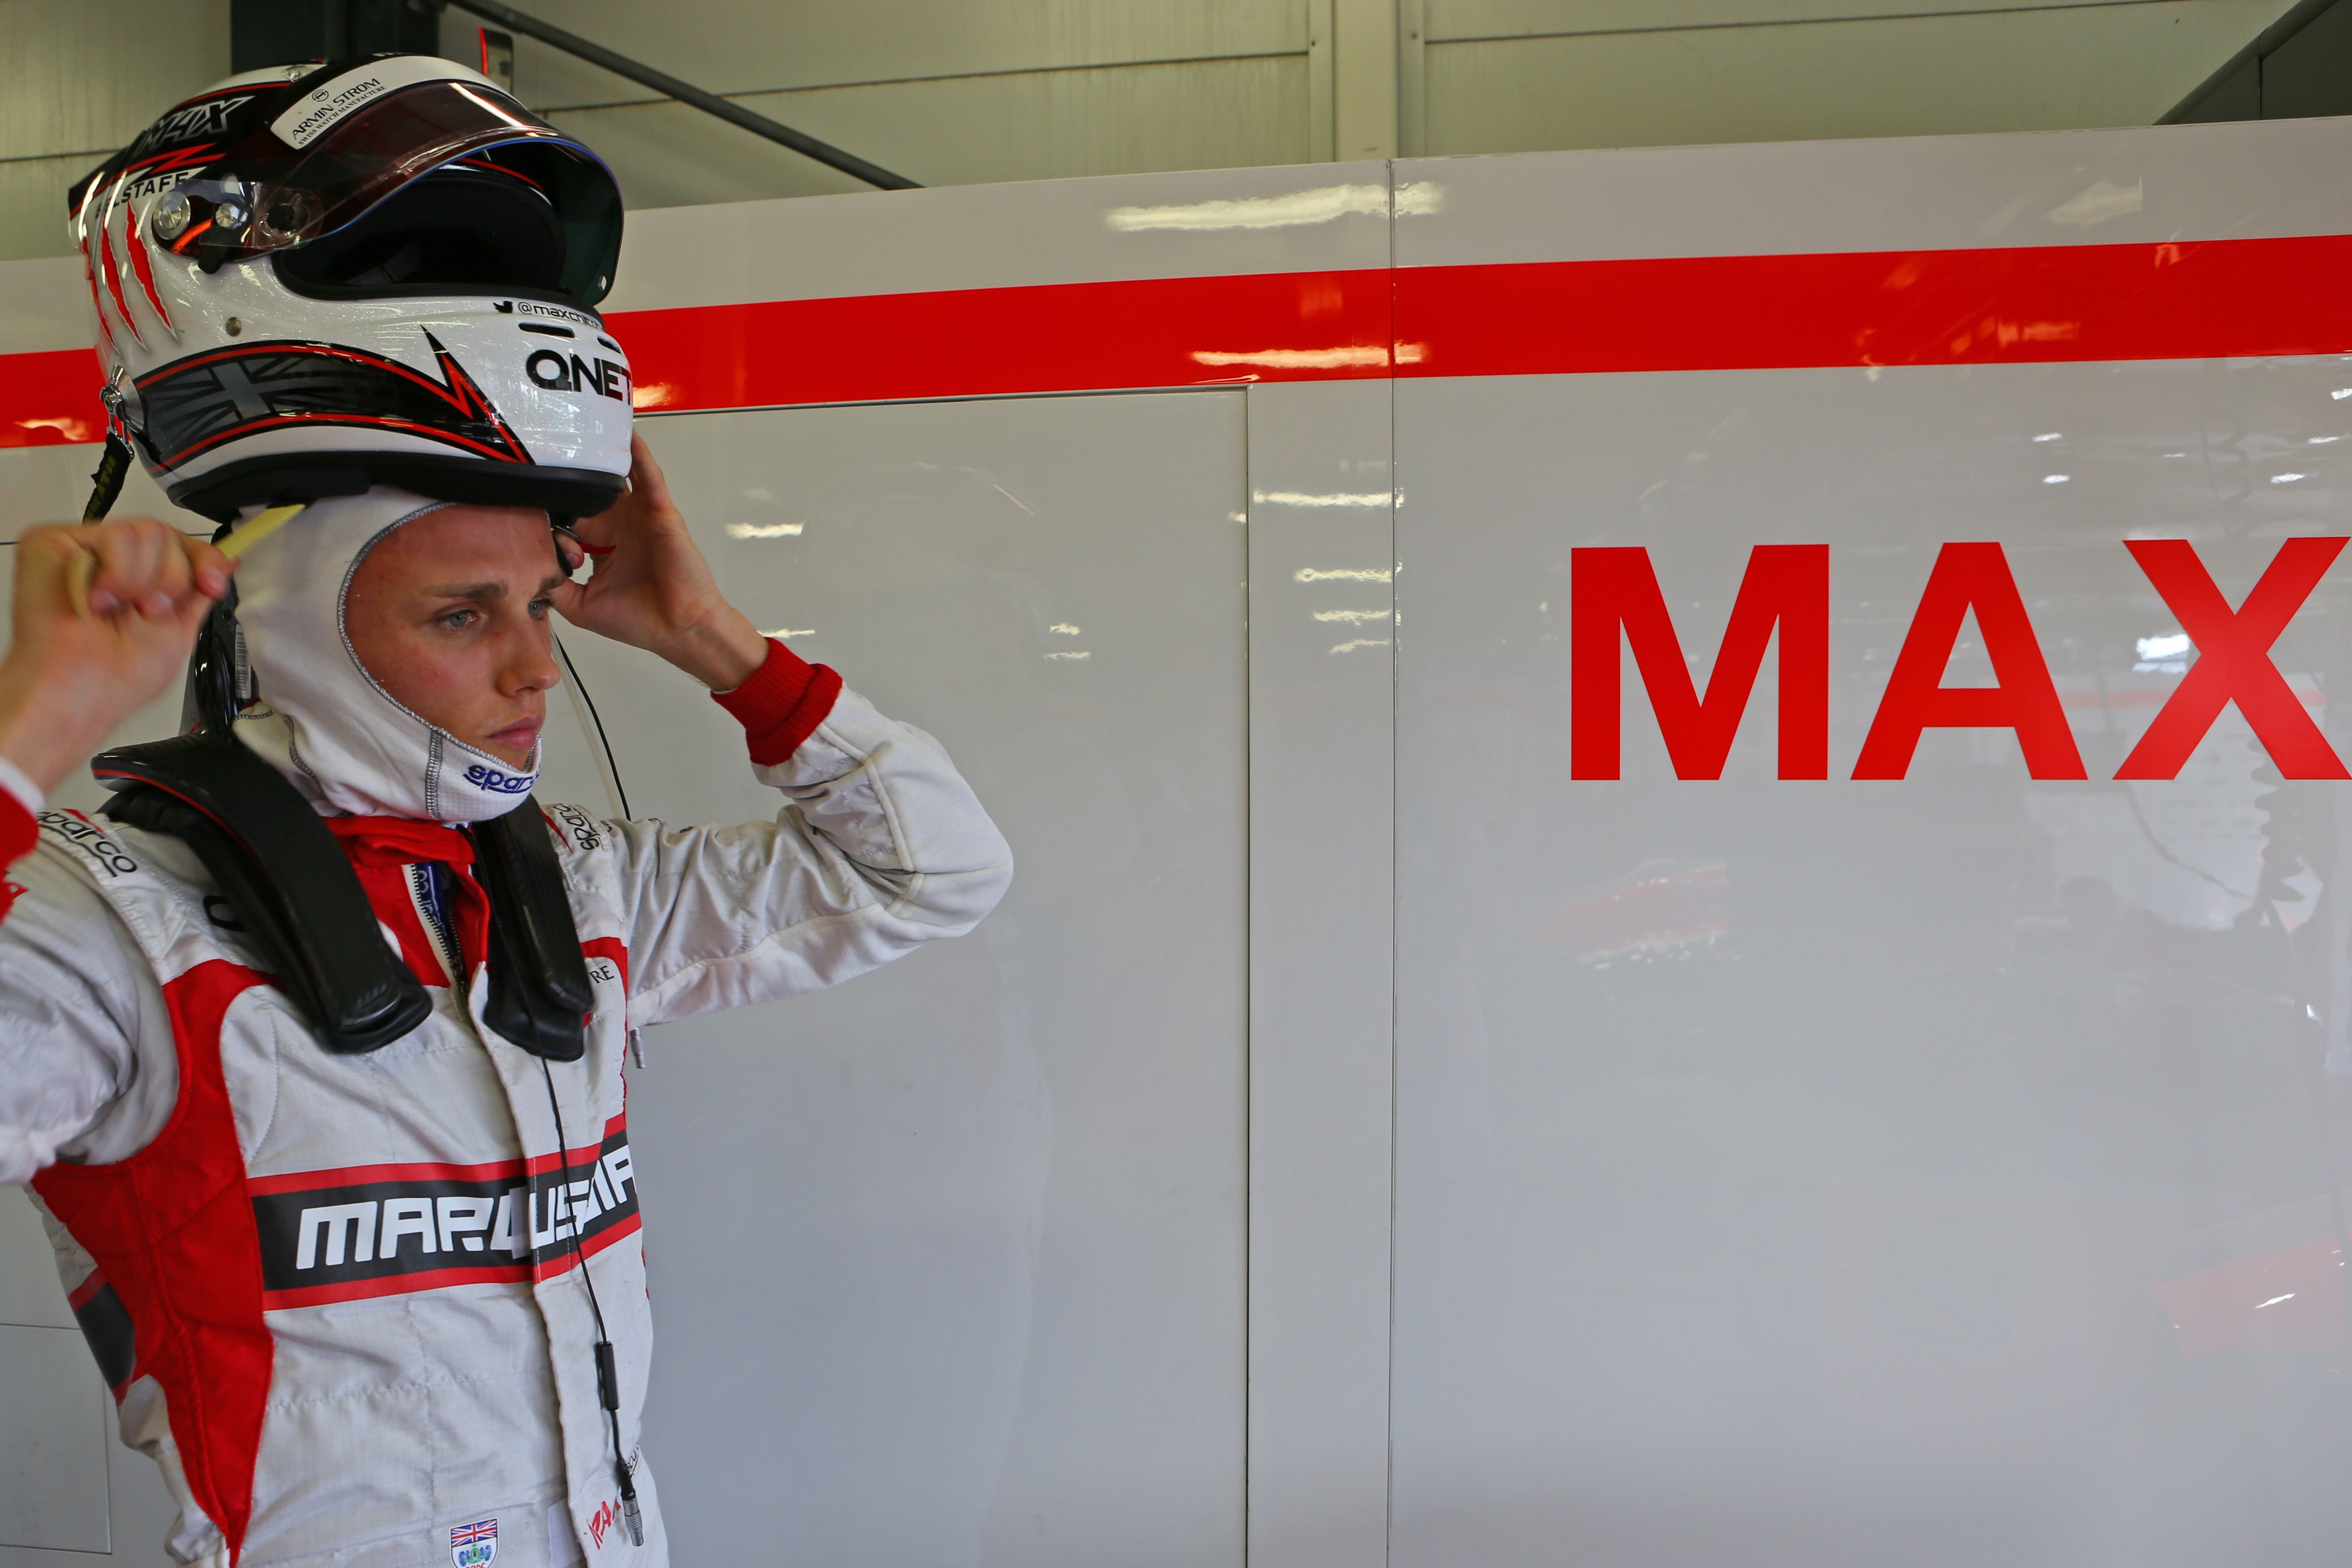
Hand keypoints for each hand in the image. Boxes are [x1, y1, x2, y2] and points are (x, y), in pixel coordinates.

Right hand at [0, 518, 233, 796]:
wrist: (83, 689)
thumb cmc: (120, 677)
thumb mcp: (178, 630)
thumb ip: (197, 592)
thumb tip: (227, 562)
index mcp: (139, 580)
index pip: (181, 545)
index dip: (204, 560)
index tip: (212, 585)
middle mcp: (111, 561)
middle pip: (166, 534)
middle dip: (170, 580)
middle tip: (146, 610)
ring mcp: (84, 550)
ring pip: (146, 532)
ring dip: (143, 582)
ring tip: (117, 610)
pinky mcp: (55, 542)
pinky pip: (115, 535)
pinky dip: (119, 573)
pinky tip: (98, 600)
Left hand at [553, 432, 768, 690]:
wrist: (679, 628)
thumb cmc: (641, 621)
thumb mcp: (580, 607)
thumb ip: (553, 587)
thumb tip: (525, 573)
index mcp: (602, 547)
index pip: (568, 520)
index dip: (550, 521)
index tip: (535, 528)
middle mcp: (620, 527)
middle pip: (587, 495)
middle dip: (567, 485)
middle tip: (543, 466)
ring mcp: (640, 517)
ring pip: (617, 478)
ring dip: (602, 458)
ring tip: (581, 430)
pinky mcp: (660, 512)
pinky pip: (648, 477)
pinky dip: (639, 455)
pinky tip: (627, 434)